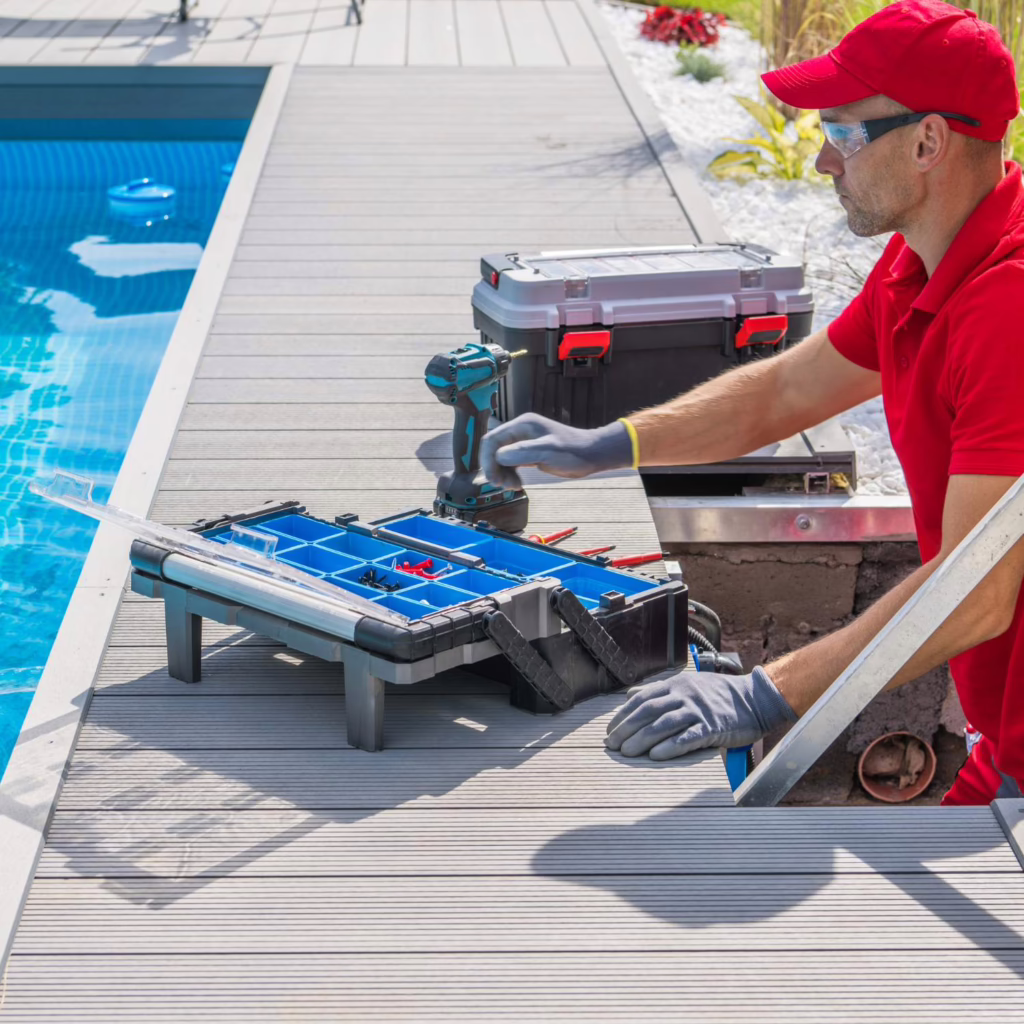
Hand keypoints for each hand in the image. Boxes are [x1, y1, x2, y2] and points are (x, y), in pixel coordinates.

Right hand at [480, 413, 633, 490]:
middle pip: (493, 449)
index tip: (493, 478)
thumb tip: (499, 457)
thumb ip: (523, 452)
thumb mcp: (548, 451)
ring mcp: (524, 442)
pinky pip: (510, 463)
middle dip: (494, 468)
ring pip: (500, 458)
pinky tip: (517, 484)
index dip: (487, 459)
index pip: (492, 439)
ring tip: (512, 487)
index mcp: (522, 425)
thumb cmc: (573, 451)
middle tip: (502, 486)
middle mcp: (520, 431)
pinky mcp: (529, 453)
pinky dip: (509, 474)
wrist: (591, 455)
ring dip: (501, 473)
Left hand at [604, 667, 796, 759]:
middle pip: (648, 712)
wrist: (755, 698)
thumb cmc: (719, 694)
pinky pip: (687, 738)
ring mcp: (698, 710)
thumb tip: (630, 695)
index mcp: (675, 684)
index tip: (610, 730)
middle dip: (627, 729)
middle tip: (612, 745)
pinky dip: (670, 747)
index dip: (623, 715)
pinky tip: (655, 756)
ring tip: (627, 753)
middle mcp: (684, 695)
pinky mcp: (712, 727)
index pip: (642, 698)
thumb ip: (658, 690)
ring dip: (642, 739)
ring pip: (663, 725)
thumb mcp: (688, 684)